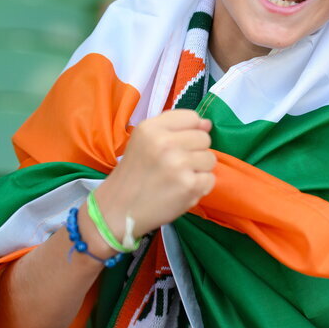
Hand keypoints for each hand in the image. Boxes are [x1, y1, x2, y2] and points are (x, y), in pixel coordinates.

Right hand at [94, 110, 215, 240]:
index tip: (176, 145)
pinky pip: (210, 179)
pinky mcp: (189, 185)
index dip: (189, 132)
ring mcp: (178, 164)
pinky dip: (199, 187)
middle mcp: (165, 143)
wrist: (118, 210)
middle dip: (194, 152)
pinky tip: (180, 190)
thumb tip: (207, 124)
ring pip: (210, 159)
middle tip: (174, 165)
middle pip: (204, 138)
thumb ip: (175, 127)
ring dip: (198, 170)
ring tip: (177, 178)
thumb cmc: (134, 174)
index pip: (192, 118)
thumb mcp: (144, 141)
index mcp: (151, 128)